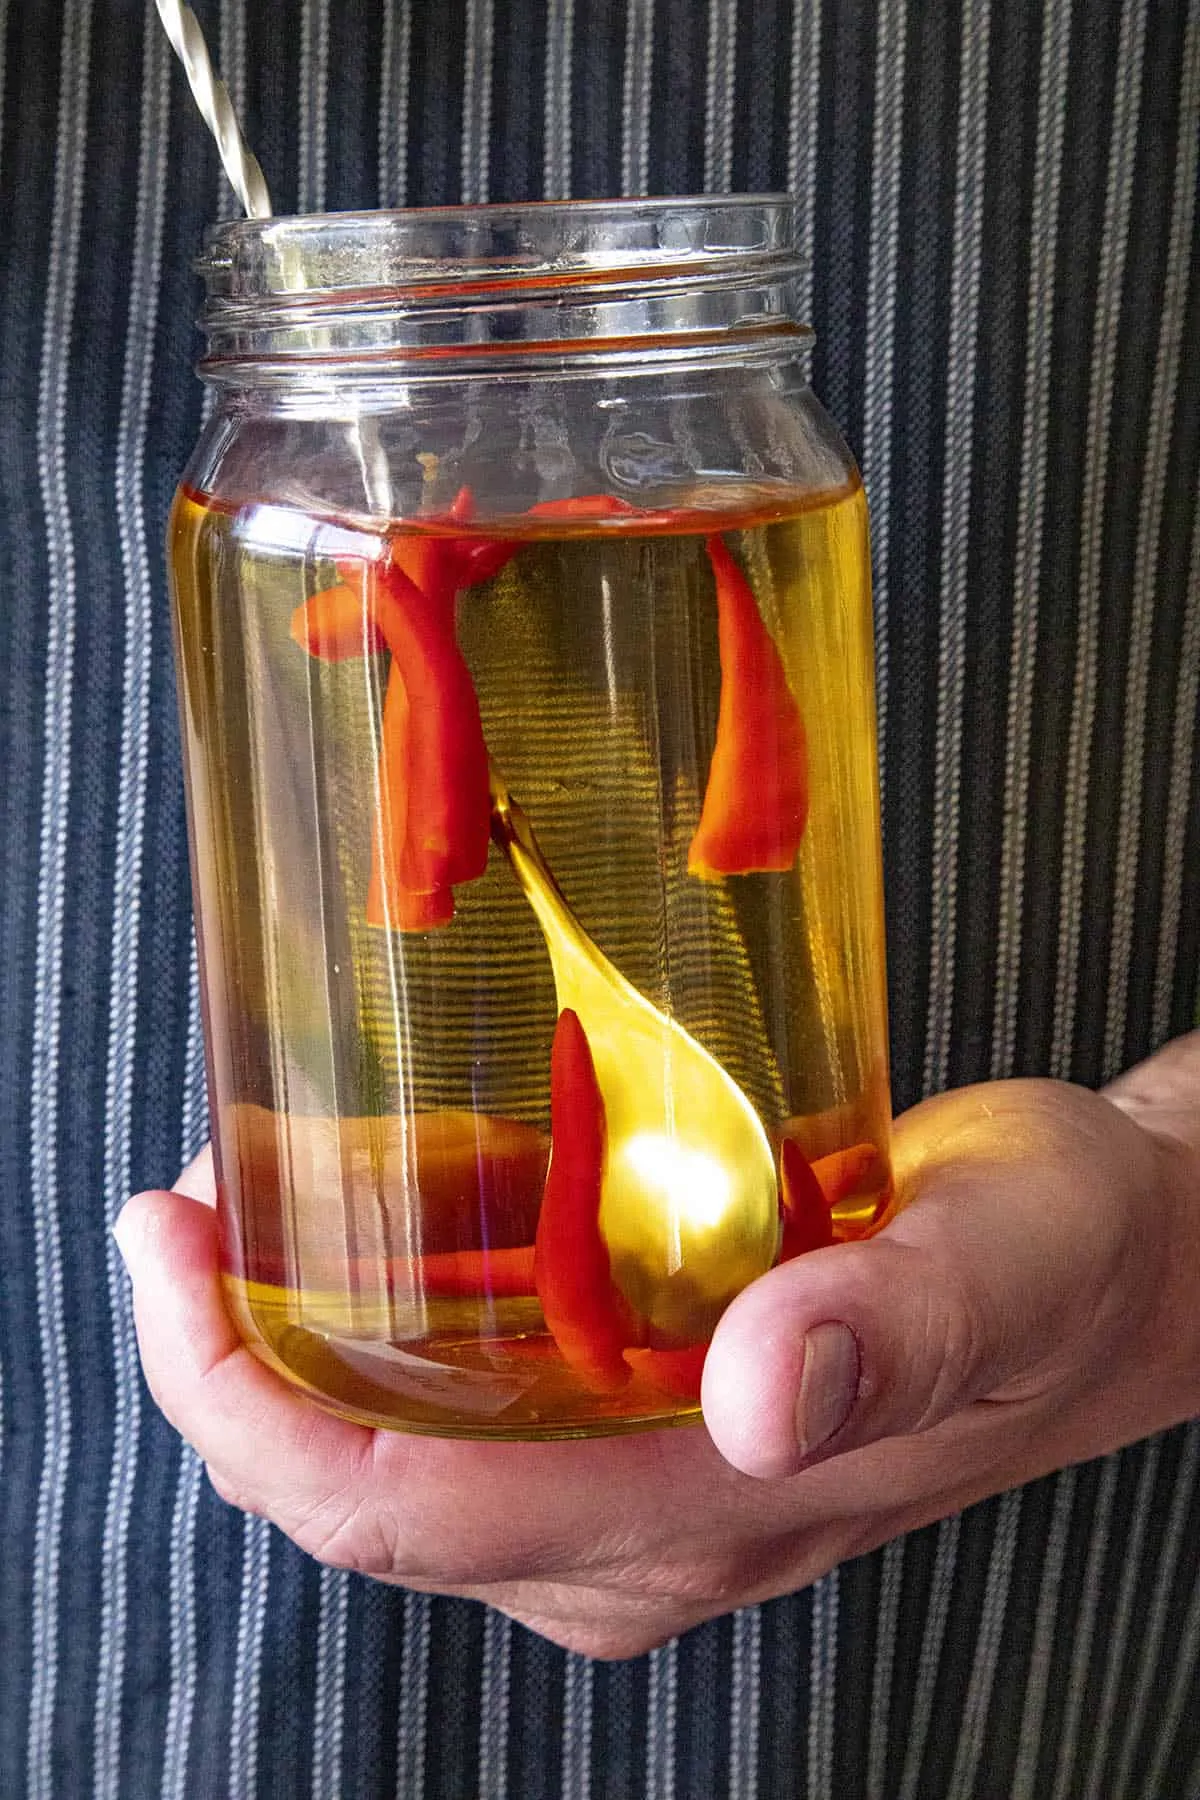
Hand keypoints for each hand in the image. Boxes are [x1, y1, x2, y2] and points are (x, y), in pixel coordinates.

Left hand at [115, 1034, 1199, 1658]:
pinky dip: (381, 1328)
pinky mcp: (647, 1435)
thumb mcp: (1004, 1261)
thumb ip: (893, 1326)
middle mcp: (640, 1531)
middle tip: (186, 1196)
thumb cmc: (1059, 1257)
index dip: (235, 1396)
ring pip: (398, 1457)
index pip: (393, 1509)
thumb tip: (760, 1392)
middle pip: (360, 1493)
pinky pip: (465, 1412)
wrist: (1106, 1269)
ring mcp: (636, 1495)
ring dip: (290, 1346)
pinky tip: (372, 1219)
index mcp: (697, 1512)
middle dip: (228, 1362)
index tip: (168, 1244)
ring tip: (245, 1197)